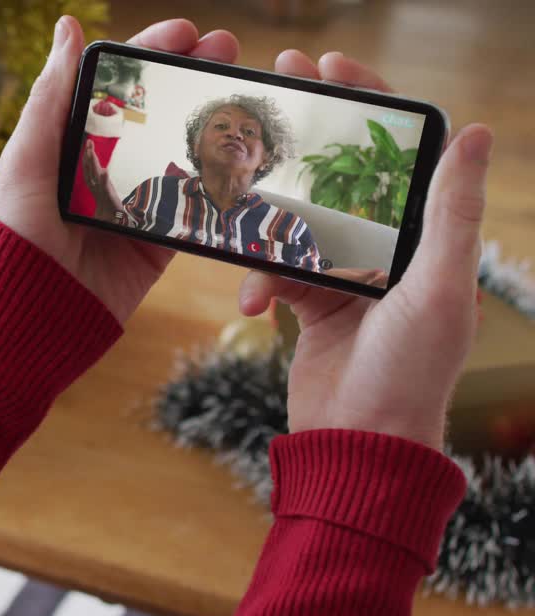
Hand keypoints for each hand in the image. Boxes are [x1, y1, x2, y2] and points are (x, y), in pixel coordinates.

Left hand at [0, 18, 239, 322]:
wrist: (25, 319)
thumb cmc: (13, 236)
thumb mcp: (26, 160)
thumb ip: (52, 97)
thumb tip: (67, 27)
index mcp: (70, 143)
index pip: (117, 87)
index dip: (151, 53)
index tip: (186, 32)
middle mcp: (104, 170)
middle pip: (157, 112)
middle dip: (193, 76)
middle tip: (228, 50)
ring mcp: (134, 205)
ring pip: (183, 152)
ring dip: (215, 121)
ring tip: (245, 92)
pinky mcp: (156, 243)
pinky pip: (195, 207)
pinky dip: (221, 183)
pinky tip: (248, 154)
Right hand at [81, 140, 124, 220]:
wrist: (114, 222)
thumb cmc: (110, 207)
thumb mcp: (106, 192)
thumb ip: (103, 181)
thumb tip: (103, 170)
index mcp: (95, 185)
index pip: (89, 167)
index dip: (88, 155)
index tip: (89, 143)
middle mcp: (96, 187)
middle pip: (90, 169)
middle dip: (88, 156)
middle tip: (88, 142)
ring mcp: (101, 193)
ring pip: (95, 177)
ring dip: (93, 164)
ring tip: (91, 152)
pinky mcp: (109, 199)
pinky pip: (106, 190)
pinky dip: (104, 180)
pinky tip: (105, 172)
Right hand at [240, 50, 492, 449]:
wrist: (358, 445)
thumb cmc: (410, 373)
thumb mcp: (438, 287)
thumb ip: (450, 211)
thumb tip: (478, 131)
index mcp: (428, 237)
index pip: (400, 152)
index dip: (368, 103)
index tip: (329, 67)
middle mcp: (389, 249)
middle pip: (343, 172)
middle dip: (308, 134)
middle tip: (274, 89)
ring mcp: (346, 275)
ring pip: (298, 220)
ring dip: (269, 221)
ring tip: (240, 206)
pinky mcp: (310, 303)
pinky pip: (275, 269)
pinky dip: (259, 281)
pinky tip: (253, 305)